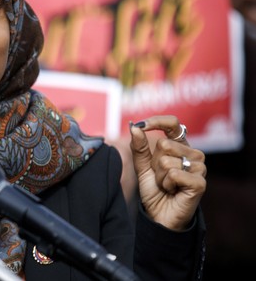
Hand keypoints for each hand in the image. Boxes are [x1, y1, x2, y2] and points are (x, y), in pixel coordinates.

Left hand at [129, 115, 206, 230]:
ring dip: (159, 176)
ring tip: (167, 185)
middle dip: (154, 163)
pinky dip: (166, 184)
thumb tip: (135, 127)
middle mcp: (193, 154)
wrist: (160, 215)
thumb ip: (139, 147)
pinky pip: (174, 173)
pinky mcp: (200, 182)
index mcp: (180, 146)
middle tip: (161, 177)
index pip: (172, 123)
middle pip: (164, 144)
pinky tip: (173, 191)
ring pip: (167, 160)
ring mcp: (200, 168)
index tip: (141, 125)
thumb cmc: (154, 190)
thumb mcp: (142, 166)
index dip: (157, 121)